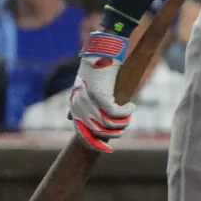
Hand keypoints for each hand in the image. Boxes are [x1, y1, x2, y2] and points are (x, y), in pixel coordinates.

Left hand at [67, 31, 134, 152]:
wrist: (101, 52)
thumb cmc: (93, 69)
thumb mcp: (81, 88)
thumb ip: (75, 103)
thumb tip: (69, 118)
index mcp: (74, 106)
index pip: (82, 135)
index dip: (95, 144)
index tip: (108, 149)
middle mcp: (80, 107)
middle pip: (98, 132)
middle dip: (113, 134)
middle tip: (124, 127)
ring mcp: (89, 102)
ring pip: (108, 125)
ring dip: (122, 124)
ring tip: (128, 117)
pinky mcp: (101, 96)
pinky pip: (116, 114)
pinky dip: (126, 113)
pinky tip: (132, 106)